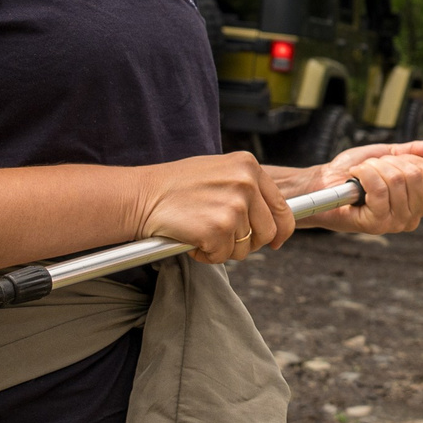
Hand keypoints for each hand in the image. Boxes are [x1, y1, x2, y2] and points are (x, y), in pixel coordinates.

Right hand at [134, 151, 293, 263]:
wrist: (141, 195)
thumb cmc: (175, 186)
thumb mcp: (219, 172)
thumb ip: (246, 187)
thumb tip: (270, 216)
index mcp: (249, 166)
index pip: (281, 206)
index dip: (282, 230)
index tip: (277, 241)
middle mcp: (246, 183)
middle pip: (267, 232)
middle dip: (249, 243)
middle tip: (223, 239)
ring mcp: (234, 206)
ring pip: (245, 248)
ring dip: (223, 248)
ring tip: (200, 231)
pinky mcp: (218, 228)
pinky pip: (223, 256)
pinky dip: (206, 255)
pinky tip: (191, 239)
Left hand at [311, 140, 422, 235]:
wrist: (324, 184)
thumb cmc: (354, 172)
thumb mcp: (387, 156)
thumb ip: (414, 152)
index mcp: (419, 201)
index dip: (408, 158)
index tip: (389, 161)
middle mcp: (412, 216)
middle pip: (413, 175)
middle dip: (388, 162)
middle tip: (371, 168)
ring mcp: (396, 223)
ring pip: (396, 180)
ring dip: (373, 168)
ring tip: (360, 174)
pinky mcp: (377, 224)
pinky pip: (379, 190)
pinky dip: (364, 175)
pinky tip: (355, 177)